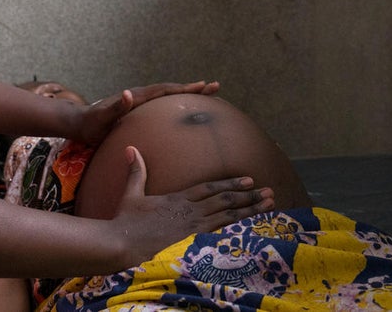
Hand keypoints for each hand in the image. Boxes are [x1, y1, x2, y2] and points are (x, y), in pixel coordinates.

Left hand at [74, 80, 220, 144]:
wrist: (80, 124)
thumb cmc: (91, 124)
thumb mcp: (102, 118)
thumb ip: (115, 107)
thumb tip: (128, 93)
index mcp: (137, 97)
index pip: (166, 90)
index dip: (185, 88)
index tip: (204, 85)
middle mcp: (141, 96)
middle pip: (172, 90)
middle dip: (194, 89)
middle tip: (215, 86)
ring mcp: (141, 103)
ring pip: (169, 97)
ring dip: (188, 95)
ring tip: (207, 95)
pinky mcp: (139, 111)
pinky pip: (163, 106)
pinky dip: (177, 105)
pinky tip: (184, 112)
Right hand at [109, 146, 273, 266]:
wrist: (123, 243)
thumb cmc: (126, 221)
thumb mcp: (130, 194)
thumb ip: (136, 172)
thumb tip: (131, 148)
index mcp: (178, 199)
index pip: (210, 188)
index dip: (230, 183)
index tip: (248, 179)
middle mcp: (189, 211)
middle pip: (225, 200)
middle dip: (248, 195)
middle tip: (268, 191)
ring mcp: (193, 227)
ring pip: (228, 216)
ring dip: (250, 210)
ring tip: (269, 205)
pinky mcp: (192, 242)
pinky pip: (221, 234)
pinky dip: (238, 230)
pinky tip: (252, 229)